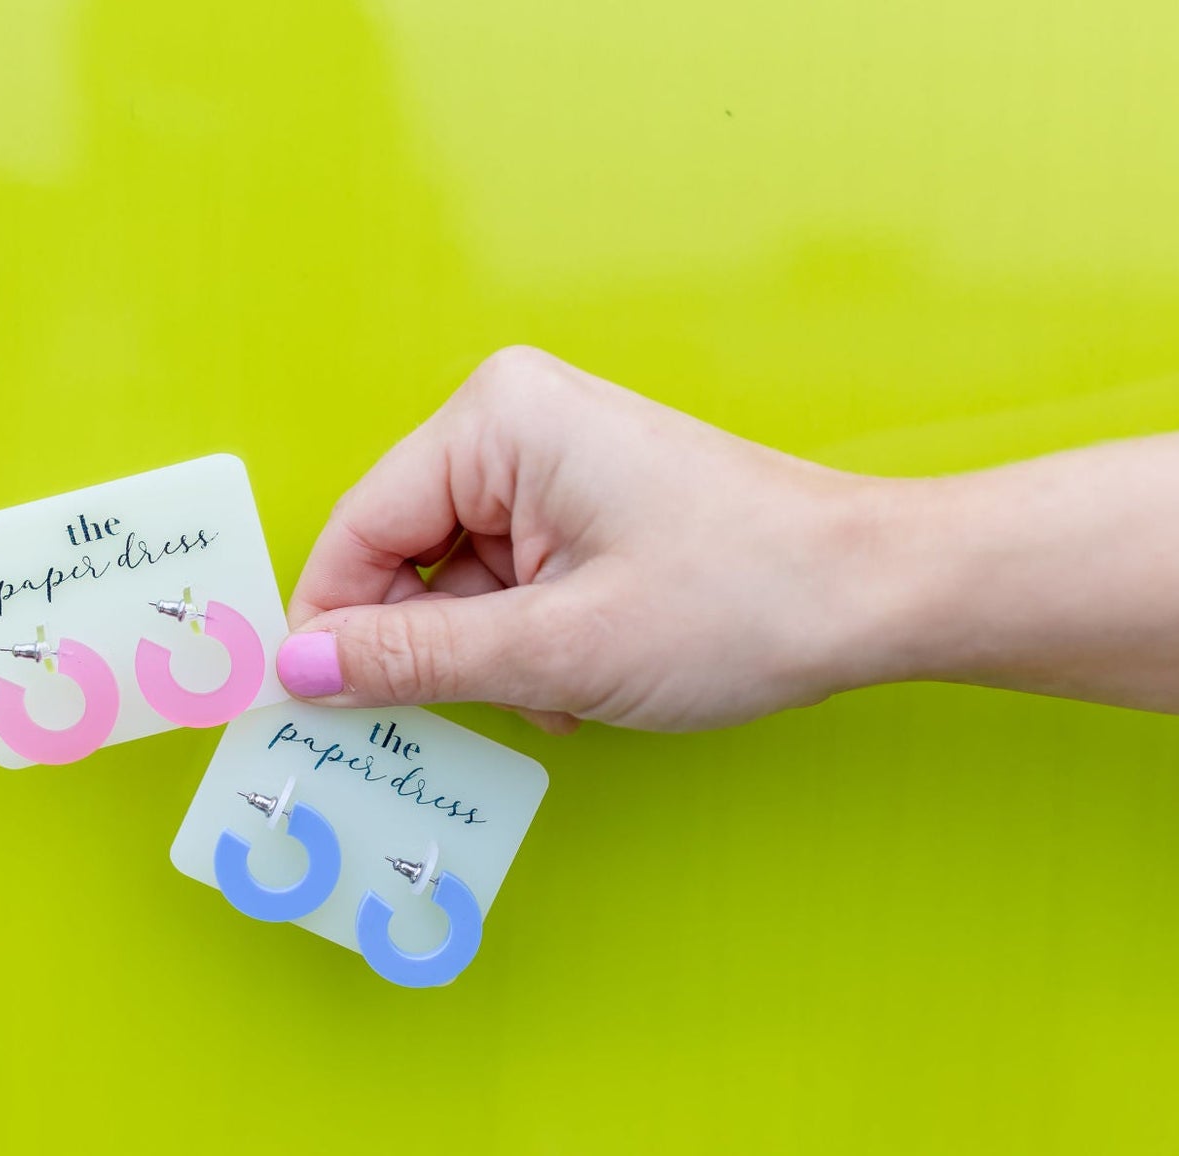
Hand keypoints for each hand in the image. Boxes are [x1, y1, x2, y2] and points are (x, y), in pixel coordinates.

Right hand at [277, 346, 879, 732]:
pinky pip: (504, 583)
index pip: (359, 529)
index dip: (333, 625)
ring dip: (486, 657)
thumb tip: (301, 669)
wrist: (876, 596)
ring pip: (453, 581)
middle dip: (428, 647)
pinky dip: (523, 644)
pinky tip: (576, 680)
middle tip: (471, 712)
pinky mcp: (581, 503)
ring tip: (556, 694)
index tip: (315, 705)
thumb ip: (413, 661)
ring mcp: (550, 463)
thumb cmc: (741, 599)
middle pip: (400, 554)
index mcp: (496, 421)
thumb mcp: (555, 649)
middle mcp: (514, 424)